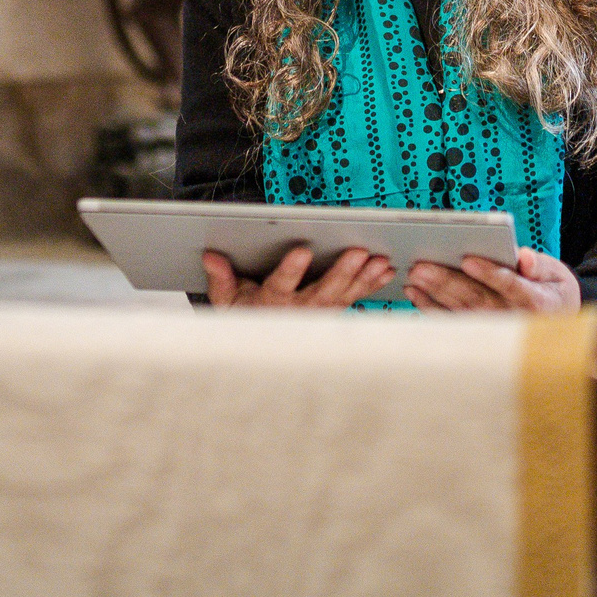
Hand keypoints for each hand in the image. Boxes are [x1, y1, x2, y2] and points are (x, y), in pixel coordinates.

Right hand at [203, 244, 395, 308]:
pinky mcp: (334, 311)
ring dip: (363, 277)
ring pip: (344, 294)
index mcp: (271, 302)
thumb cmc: (247, 315)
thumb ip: (222, 278)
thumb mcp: (227, 301)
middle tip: (358, 253)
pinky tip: (385, 271)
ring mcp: (319, 313)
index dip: (291, 270)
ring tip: (379, 260)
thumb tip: (212, 256)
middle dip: (342, 272)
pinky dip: (372, 284)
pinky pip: (355, 297)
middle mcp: (298, 310)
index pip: (280, 285)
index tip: (302, 252)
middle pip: (322, 291)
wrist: (263, 344)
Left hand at [406, 248, 580, 314]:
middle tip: (422, 266)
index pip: (511, 286)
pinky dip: (430, 307)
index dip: (490, 273)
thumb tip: (524, 257)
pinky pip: (451, 320)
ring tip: (414, 275)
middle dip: (447, 281)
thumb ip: (540, 266)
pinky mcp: (477, 332)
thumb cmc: (551, 290)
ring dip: (434, 293)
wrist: (554, 319)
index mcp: (535, 301)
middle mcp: (512, 317)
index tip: (468, 259)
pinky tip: (415, 293)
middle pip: (477, 298)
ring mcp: (493, 327)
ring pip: (460, 309)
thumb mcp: (557, 275)